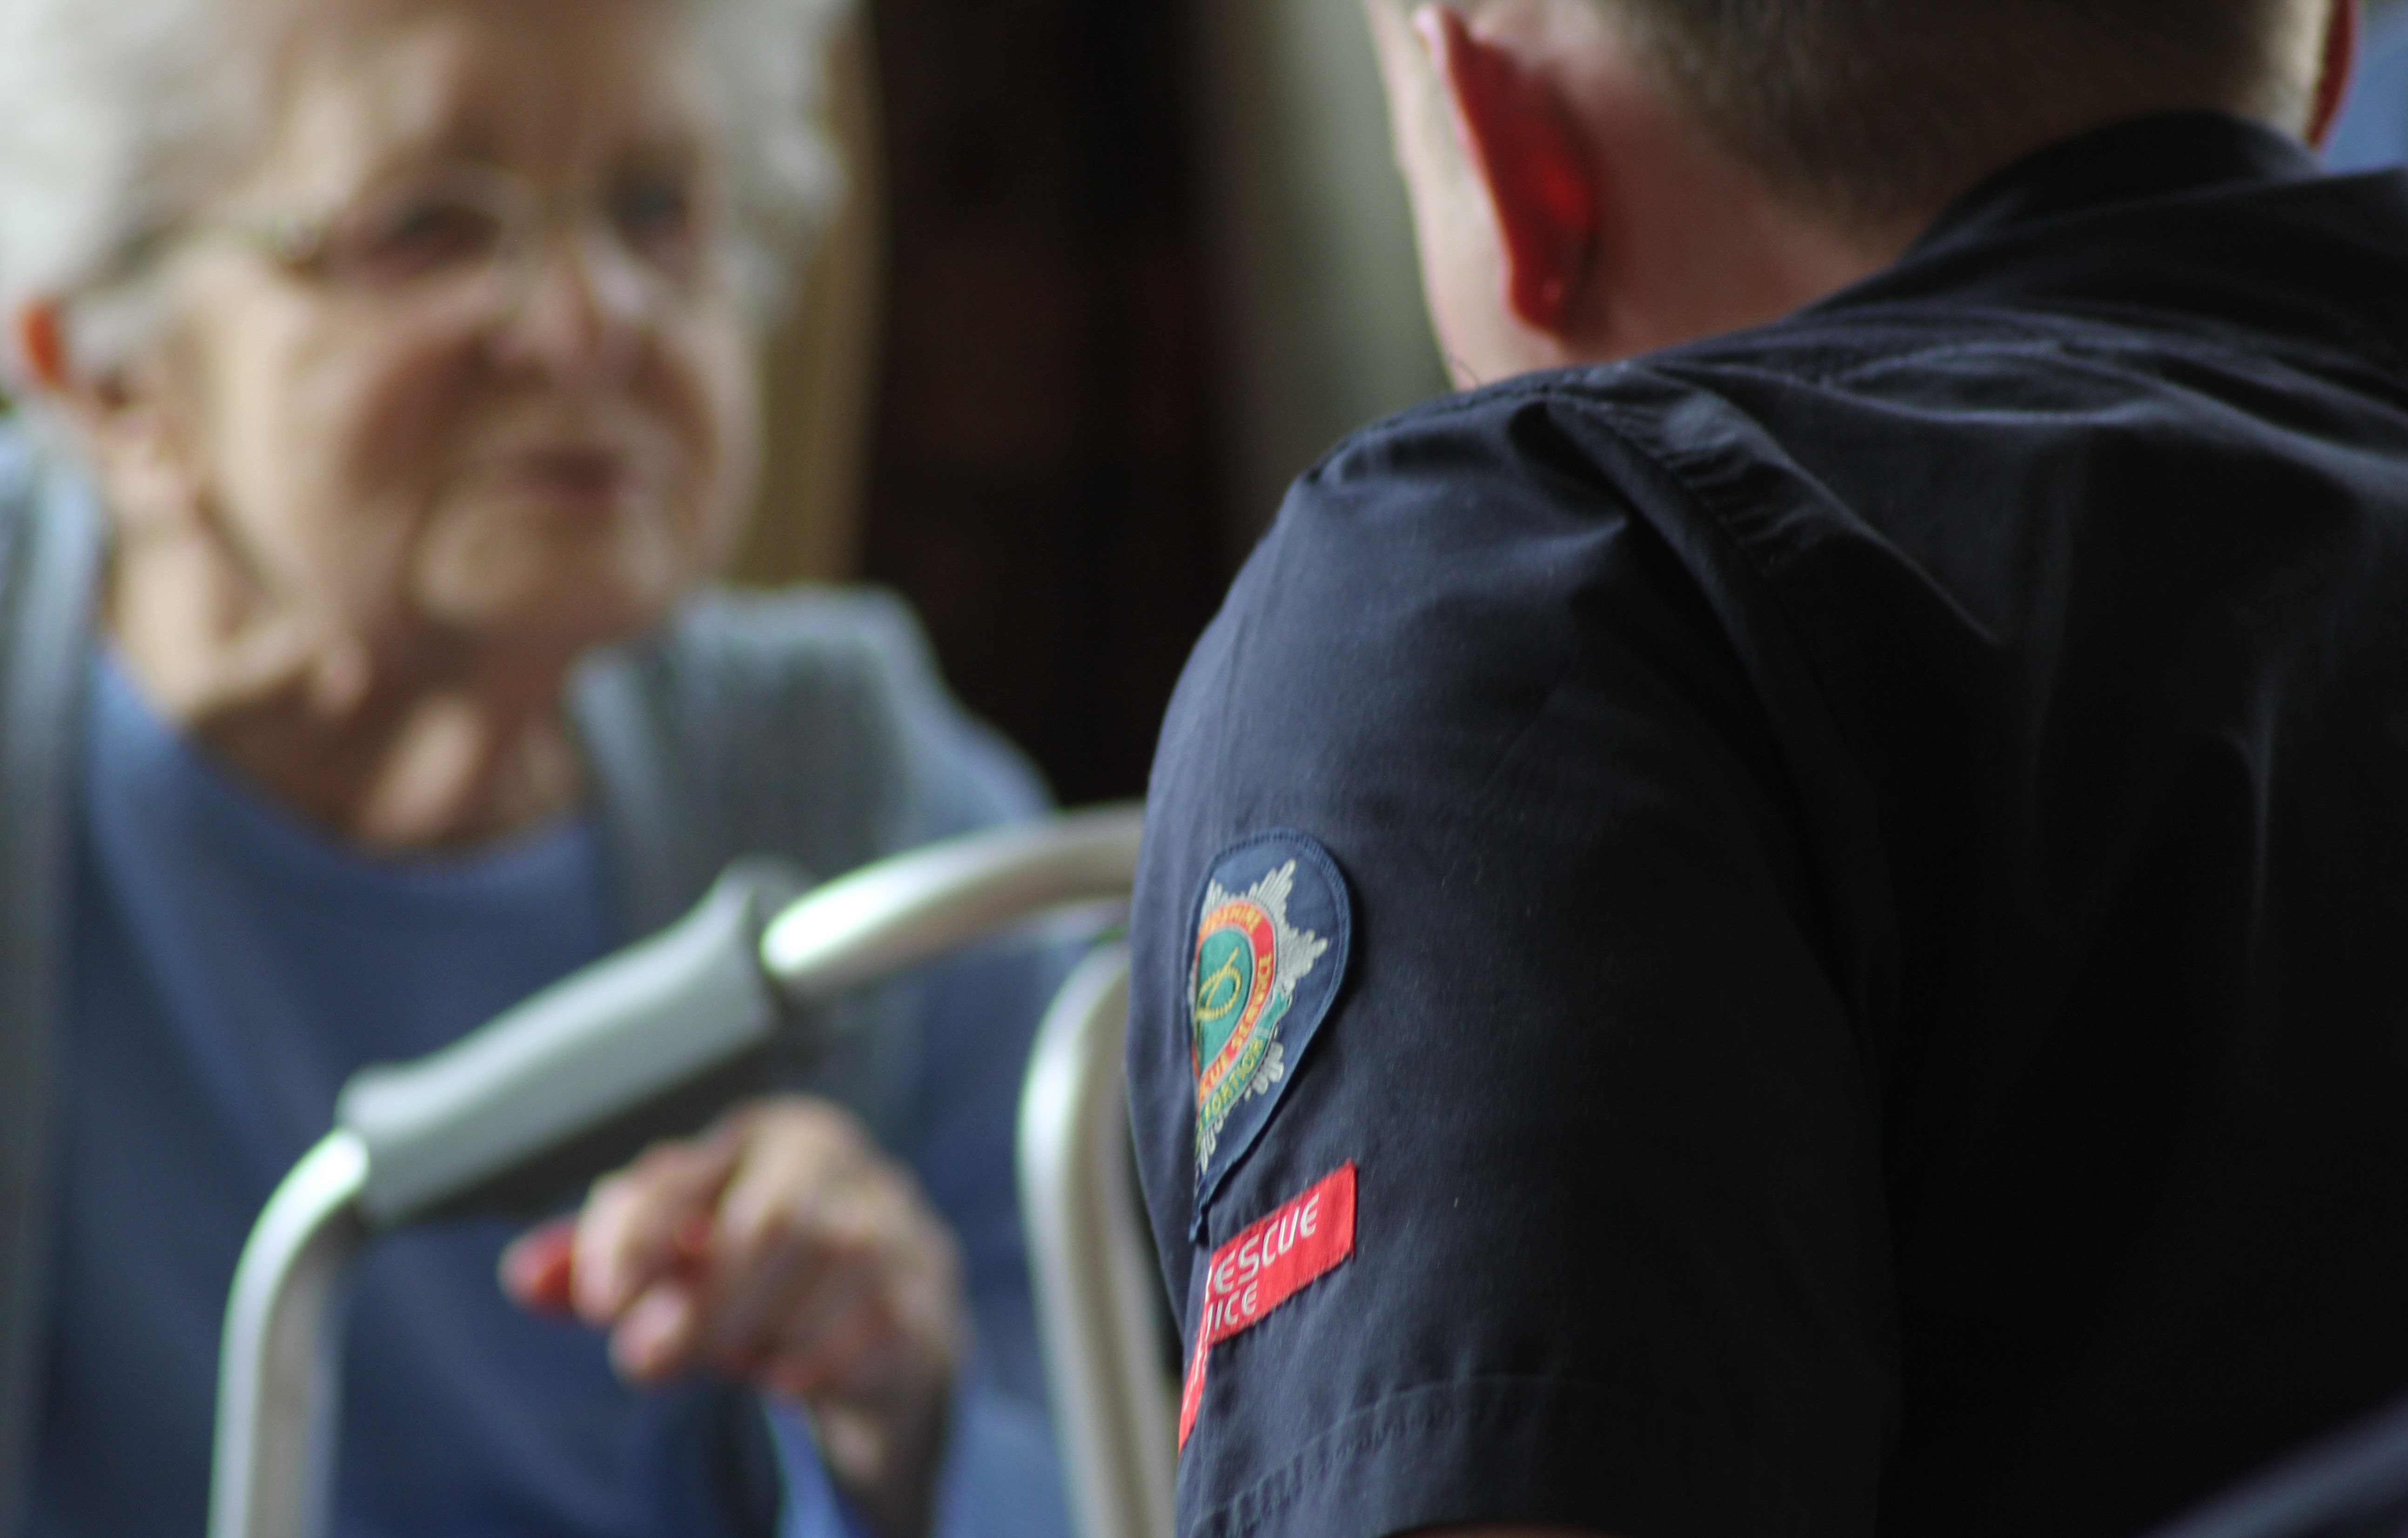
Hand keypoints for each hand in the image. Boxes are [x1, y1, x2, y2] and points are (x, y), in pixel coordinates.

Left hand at [502, 1097, 964, 1537]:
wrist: (881, 1317)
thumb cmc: (759, 1272)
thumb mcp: (675, 1258)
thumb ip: (599, 1262)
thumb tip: (525, 1277)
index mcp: (758, 1134)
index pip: (686, 1173)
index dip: (636, 1235)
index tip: (602, 1303)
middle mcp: (834, 1160)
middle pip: (775, 1218)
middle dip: (706, 1300)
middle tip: (649, 1359)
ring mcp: (894, 1221)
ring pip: (837, 1262)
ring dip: (765, 1327)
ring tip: (732, 1356)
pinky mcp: (927, 1289)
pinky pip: (883, 1318)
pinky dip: (822, 1358)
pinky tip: (783, 1379)